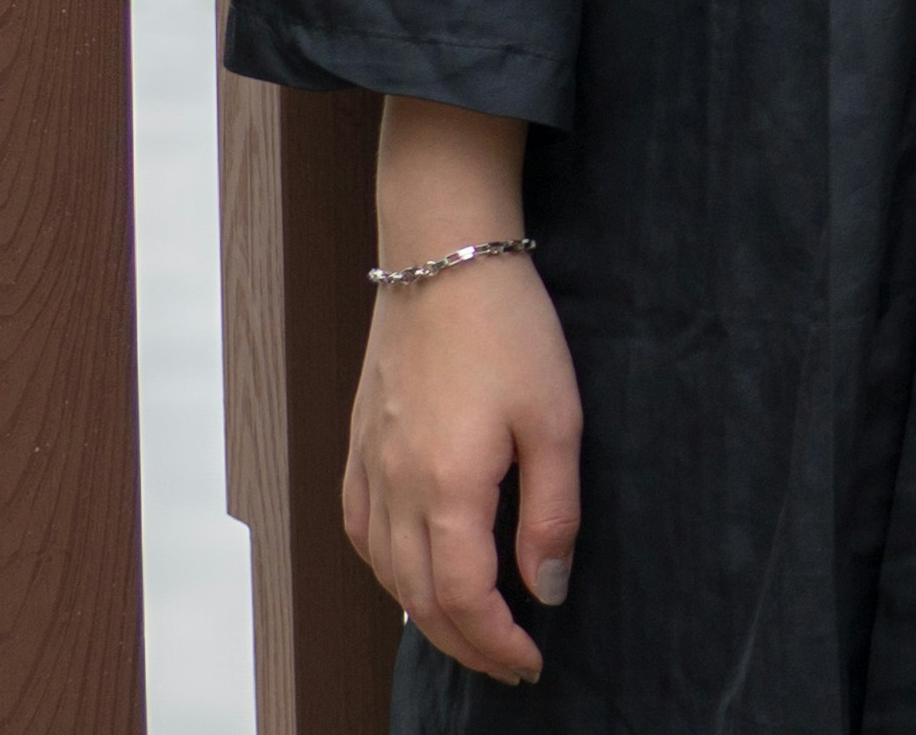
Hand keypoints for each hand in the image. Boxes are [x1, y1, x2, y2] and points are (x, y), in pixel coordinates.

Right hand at [341, 99, 578, 685]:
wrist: (442, 254)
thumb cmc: (509, 327)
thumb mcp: (557, 418)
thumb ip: (552, 512)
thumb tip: (548, 589)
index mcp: (446, 489)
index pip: (464, 600)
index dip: (498, 643)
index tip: (533, 661)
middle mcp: (394, 489)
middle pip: (418, 599)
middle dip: (465, 643)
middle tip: (509, 661)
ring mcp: (367, 466)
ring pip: (384, 572)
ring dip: (425, 613)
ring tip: (470, 629)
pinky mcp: (357, 442)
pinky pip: (360, 530)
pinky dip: (385, 568)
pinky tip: (409, 570)